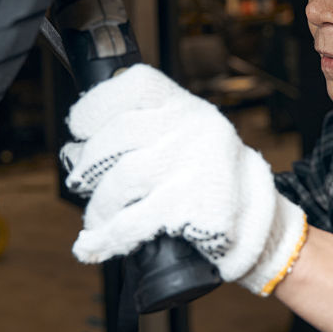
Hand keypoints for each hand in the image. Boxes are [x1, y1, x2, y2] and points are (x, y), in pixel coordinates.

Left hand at [61, 65, 306, 295]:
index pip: (135, 86)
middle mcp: (194, 127)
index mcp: (185, 106)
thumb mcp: (180, 139)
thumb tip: (75, 153)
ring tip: (95, 219)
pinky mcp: (197, 205)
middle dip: (89, 165)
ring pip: (123, 178)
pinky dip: (107, 236)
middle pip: (119, 135)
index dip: (97, 104)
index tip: (79, 127)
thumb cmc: (204, 179)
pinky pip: (135, 220)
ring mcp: (197, 164)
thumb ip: (139, 133)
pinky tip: (95, 245)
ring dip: (98, 205)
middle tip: (80, 183)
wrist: (257, 221)